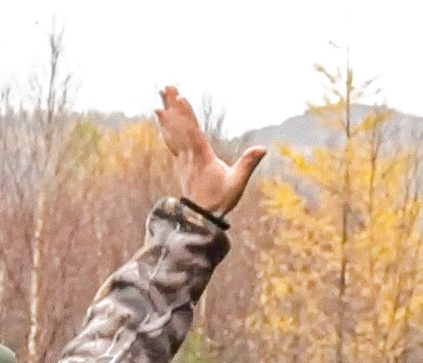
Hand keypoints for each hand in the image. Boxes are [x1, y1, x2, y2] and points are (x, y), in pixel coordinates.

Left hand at [153, 86, 264, 216]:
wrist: (201, 216)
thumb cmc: (220, 199)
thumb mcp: (237, 183)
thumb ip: (248, 164)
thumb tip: (262, 149)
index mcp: (202, 157)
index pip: (192, 131)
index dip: (186, 114)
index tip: (179, 97)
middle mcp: (188, 156)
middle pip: (179, 126)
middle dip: (173, 106)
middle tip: (165, 87)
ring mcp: (182, 160)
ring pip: (173, 132)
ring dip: (167, 115)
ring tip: (160, 100)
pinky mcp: (180, 164)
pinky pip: (171, 142)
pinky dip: (166, 129)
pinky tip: (162, 120)